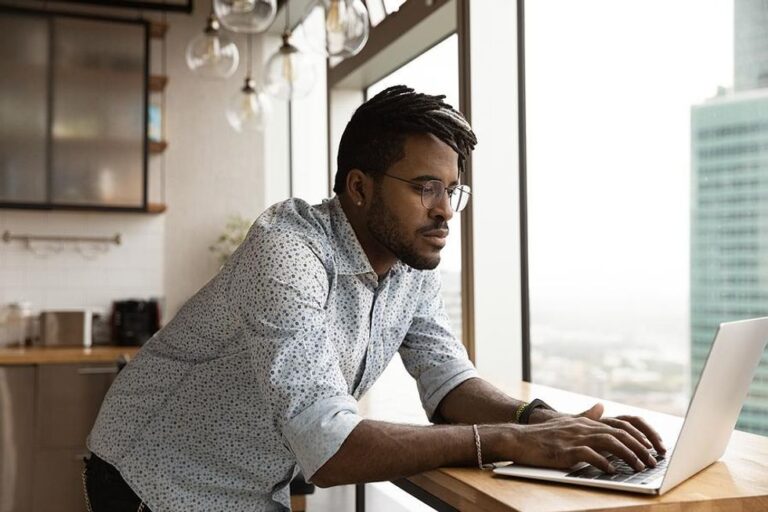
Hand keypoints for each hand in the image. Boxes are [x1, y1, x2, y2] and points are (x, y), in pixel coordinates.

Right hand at [529, 402, 665, 456]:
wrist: (518, 438)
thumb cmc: (542, 434)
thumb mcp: (567, 421)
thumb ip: (586, 416)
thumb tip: (600, 406)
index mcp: (586, 423)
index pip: (620, 425)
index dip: (639, 436)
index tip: (653, 448)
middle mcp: (583, 428)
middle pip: (619, 434)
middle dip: (640, 447)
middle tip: (652, 461)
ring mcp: (574, 438)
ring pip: (609, 443)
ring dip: (628, 456)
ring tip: (639, 467)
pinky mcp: (565, 451)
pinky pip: (589, 455)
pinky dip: (603, 463)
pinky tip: (612, 471)